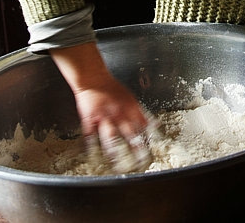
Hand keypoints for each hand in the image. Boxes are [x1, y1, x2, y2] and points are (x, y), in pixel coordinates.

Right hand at [50, 42, 155, 170]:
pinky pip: (90, 136)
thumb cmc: (112, 89)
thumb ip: (142, 114)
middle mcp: (119, 114)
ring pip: (110, 138)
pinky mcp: (89, 120)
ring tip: (117, 165)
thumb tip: (155, 125)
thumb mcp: (131, 99)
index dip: (149, 140)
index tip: (155, 152)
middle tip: (142, 163)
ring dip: (114, 152)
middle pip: (130, 135)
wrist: (94, 78)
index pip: (143, 127)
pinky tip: (93, 157)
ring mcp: (104, 118)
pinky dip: (91, 147)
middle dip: (136, 150)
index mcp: (130, 109)